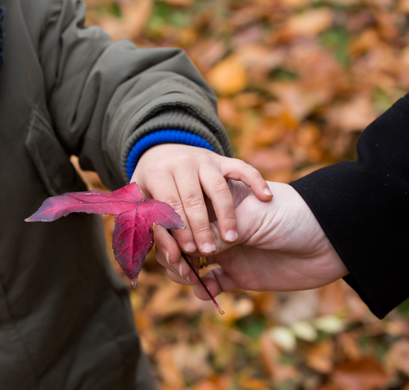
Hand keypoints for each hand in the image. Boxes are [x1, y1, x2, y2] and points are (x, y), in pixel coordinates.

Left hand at [130, 144, 271, 255]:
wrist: (160, 152)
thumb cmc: (152, 189)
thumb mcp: (142, 204)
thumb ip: (152, 230)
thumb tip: (168, 257)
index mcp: (156, 174)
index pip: (168, 205)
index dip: (178, 229)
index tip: (188, 252)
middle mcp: (181, 164)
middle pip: (192, 199)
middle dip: (201, 228)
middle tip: (209, 251)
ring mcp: (204, 161)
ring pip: (217, 187)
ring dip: (225, 214)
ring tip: (231, 238)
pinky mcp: (221, 159)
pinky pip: (242, 168)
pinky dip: (255, 180)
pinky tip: (265, 196)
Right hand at [154, 181, 347, 299]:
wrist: (332, 241)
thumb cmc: (293, 215)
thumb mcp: (252, 217)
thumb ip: (217, 229)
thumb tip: (183, 245)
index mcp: (219, 201)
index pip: (184, 209)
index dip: (172, 225)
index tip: (171, 239)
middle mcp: (219, 225)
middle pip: (182, 238)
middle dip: (173, 250)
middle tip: (179, 262)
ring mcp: (228, 251)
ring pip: (191, 262)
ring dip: (184, 271)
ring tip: (190, 277)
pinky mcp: (239, 275)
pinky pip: (211, 284)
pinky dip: (202, 289)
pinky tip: (204, 290)